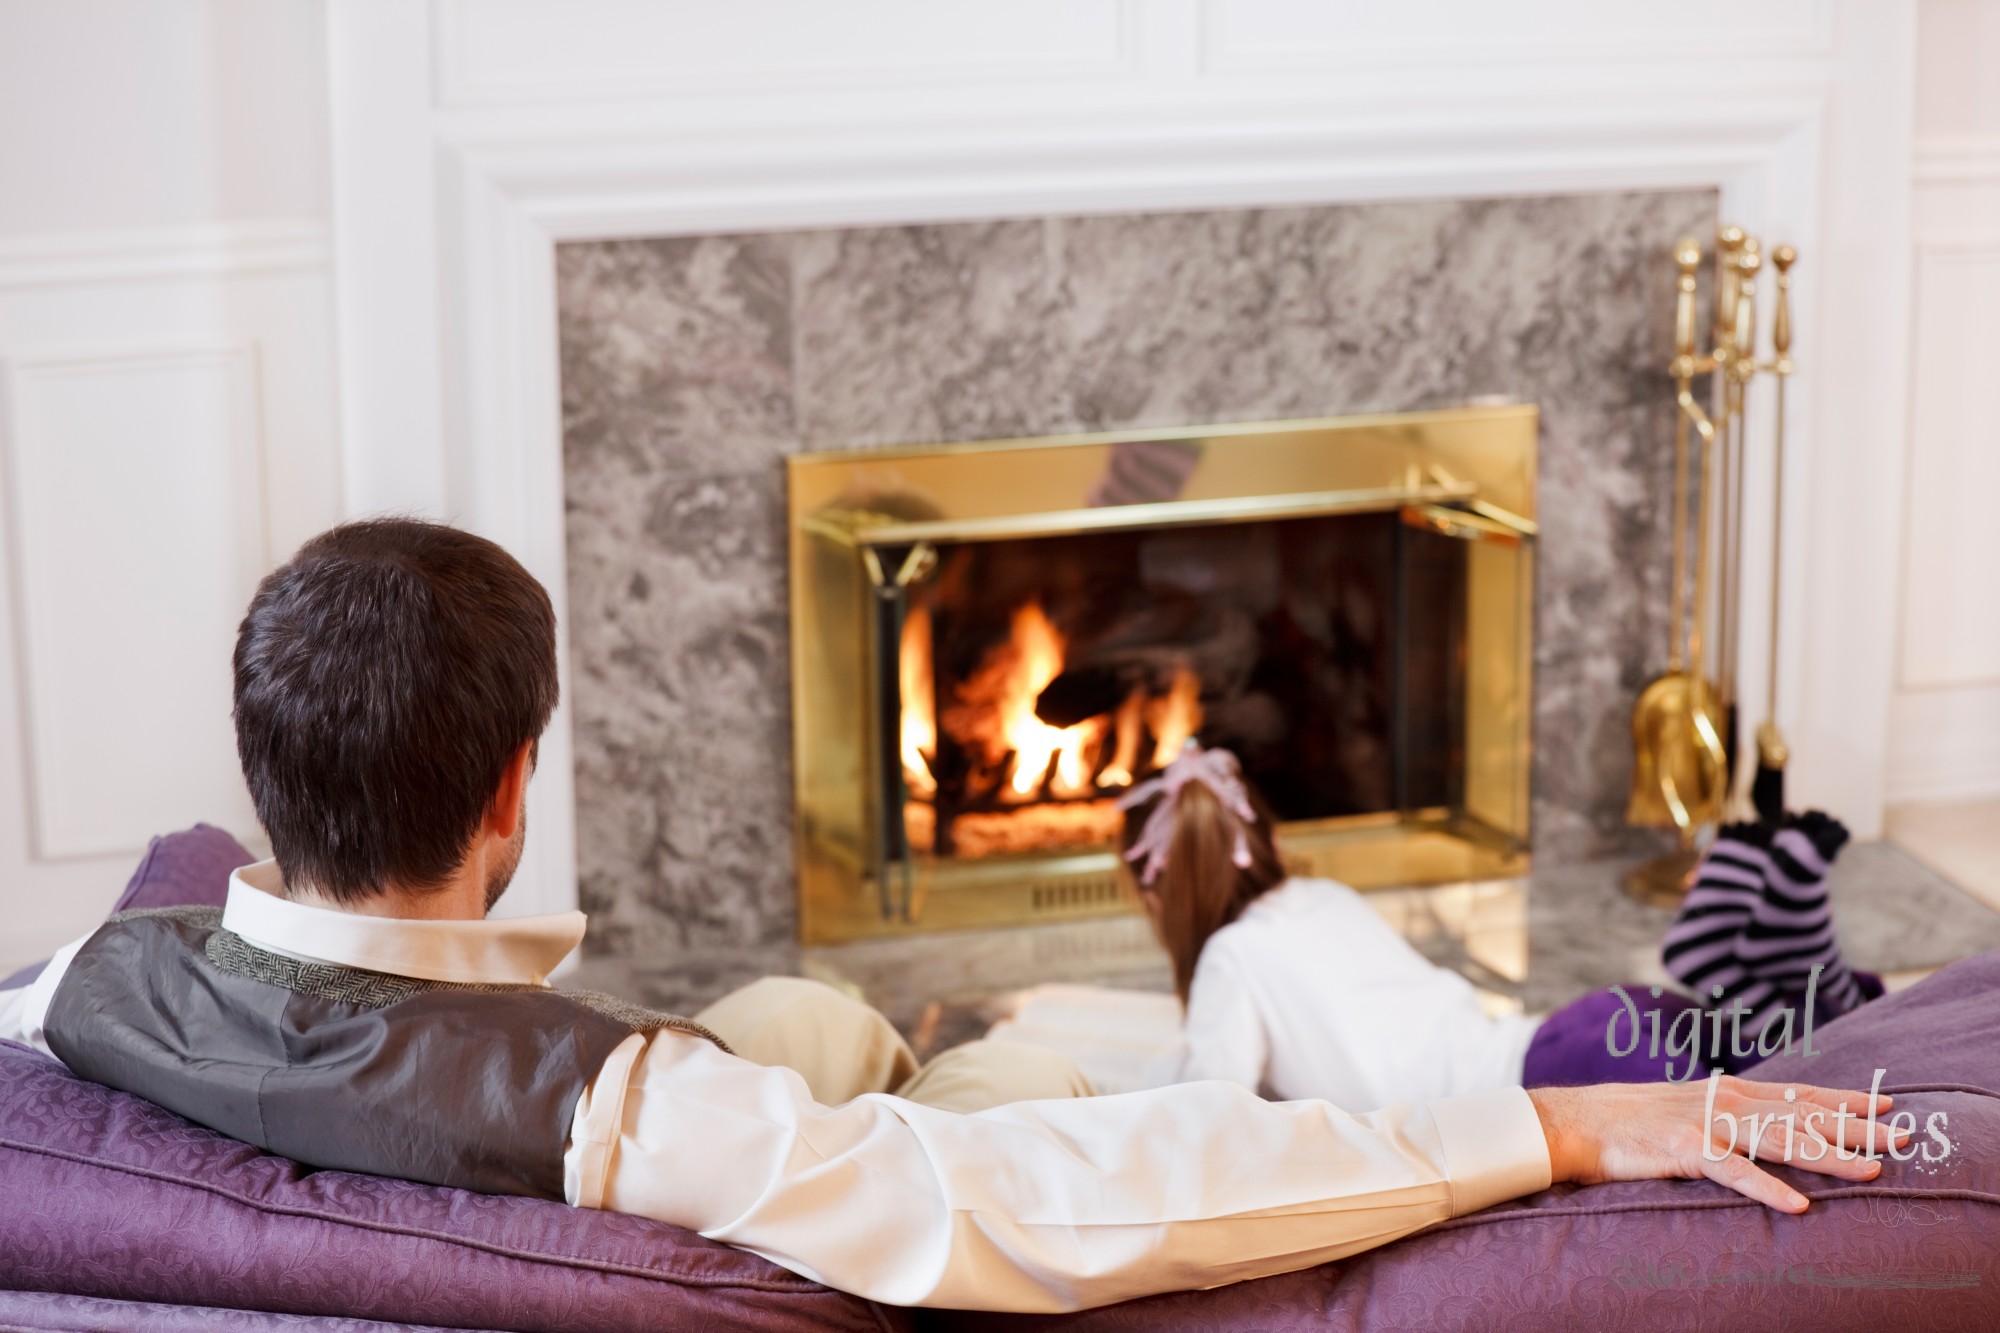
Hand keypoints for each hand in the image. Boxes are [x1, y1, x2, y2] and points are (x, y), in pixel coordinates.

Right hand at [1527, 1075, 1906, 1212]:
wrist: (1577, 1120)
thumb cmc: (1631, 1120)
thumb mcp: (1689, 1108)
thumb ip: (1727, 1114)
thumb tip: (1763, 1123)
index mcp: (1727, 1091)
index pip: (1798, 1094)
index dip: (1844, 1099)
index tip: (1886, 1104)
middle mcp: (1724, 1101)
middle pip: (1801, 1114)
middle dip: (1855, 1127)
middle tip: (1902, 1138)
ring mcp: (1705, 1122)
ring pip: (1778, 1139)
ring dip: (1828, 1156)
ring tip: (1869, 1172)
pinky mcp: (1684, 1148)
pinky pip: (1733, 1172)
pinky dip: (1767, 1188)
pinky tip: (1798, 1205)